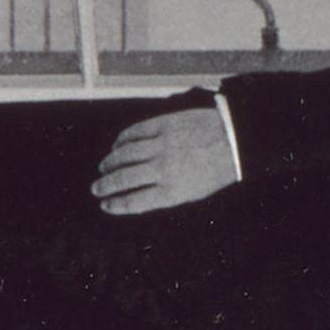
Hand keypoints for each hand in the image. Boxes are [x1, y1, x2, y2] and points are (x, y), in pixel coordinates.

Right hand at [92, 108, 237, 215]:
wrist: (233, 140)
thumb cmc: (215, 170)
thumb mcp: (192, 193)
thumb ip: (164, 195)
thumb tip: (137, 196)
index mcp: (172, 191)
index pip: (134, 202)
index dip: (115, 205)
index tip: (105, 205)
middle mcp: (163, 169)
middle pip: (123, 179)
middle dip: (105, 186)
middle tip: (96, 188)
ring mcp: (161, 144)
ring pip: (124, 154)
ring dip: (110, 162)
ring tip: (103, 168)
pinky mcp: (163, 124)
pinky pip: (134, 133)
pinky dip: (121, 140)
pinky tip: (117, 146)